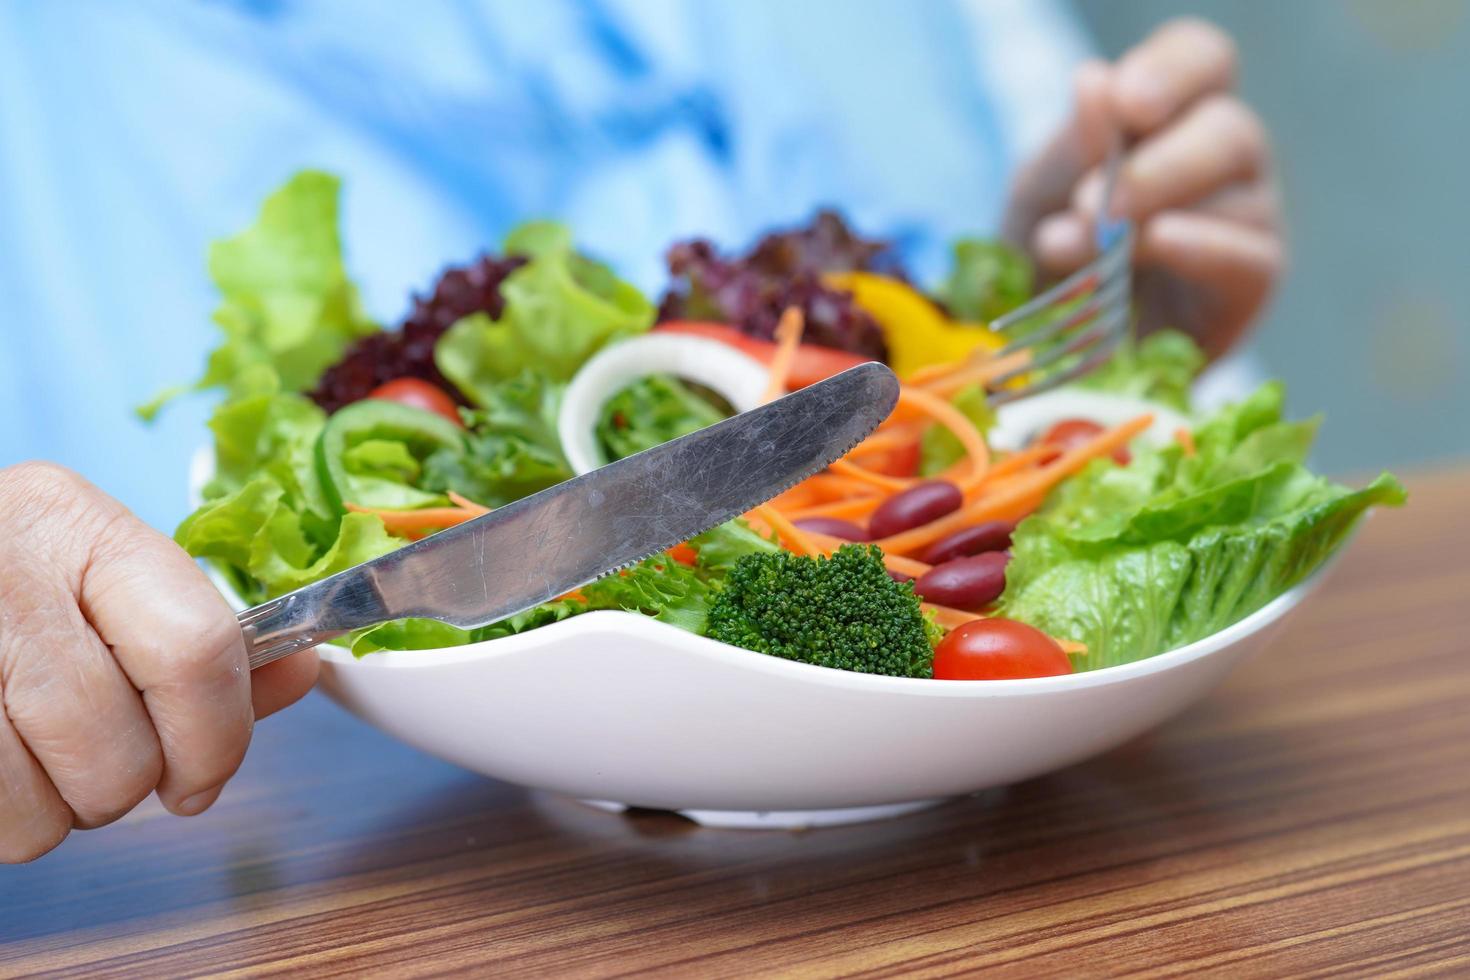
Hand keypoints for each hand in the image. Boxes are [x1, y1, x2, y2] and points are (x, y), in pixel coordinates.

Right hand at [0, 463, 317, 861]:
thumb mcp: (109, 575)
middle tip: (110, 759)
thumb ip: (206, 636)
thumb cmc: (17, 579)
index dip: (217, 739)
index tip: (203, 776)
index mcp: (82, 528)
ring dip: (57, 809)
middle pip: (117, 748)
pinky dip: (6, 818)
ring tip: (42, 756)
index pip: (195, 652)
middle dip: (129, 784)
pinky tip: (2, 762)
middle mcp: (8, 573)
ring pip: (41, 807)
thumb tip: (301, 673)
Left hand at [1003, 18, 1282, 357]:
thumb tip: (1096, 80)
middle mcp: (1225, 156)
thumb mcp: (1044, 191)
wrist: (1053, 344)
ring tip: (1085, 244)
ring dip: (1154, 219)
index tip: (1126, 104)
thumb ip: (1074, 144)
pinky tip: (1158, 243)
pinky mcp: (1252, 284)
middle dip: (1155, 167)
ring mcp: (1249, 218)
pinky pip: (1250, 258)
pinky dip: (1202, 249)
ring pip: (1241, 197)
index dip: (1171, 72)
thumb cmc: (1056, 247)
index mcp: (1177, 111)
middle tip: (1090, 204)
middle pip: (1229, 130)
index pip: (1201, 60)